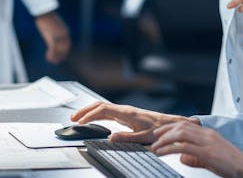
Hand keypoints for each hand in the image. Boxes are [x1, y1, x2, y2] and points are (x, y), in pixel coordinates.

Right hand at [35, 11, 70, 63]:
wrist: (45, 12)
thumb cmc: (48, 17)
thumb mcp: (55, 24)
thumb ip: (56, 30)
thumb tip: (54, 33)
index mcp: (65, 31)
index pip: (67, 43)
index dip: (65, 51)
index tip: (62, 56)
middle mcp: (64, 35)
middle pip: (65, 48)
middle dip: (61, 55)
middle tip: (57, 61)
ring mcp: (59, 36)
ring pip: (59, 50)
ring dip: (56, 57)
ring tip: (52, 61)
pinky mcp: (53, 37)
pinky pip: (53, 49)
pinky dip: (51, 55)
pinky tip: (48, 58)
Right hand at [70, 102, 193, 143]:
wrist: (169, 124)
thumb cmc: (159, 129)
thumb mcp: (144, 137)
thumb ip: (127, 137)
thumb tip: (111, 137)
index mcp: (127, 113)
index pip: (103, 110)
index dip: (90, 114)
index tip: (80, 121)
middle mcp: (125, 109)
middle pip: (100, 106)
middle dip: (85, 110)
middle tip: (73, 118)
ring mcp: (125, 111)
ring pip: (103, 107)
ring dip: (90, 111)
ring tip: (78, 118)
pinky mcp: (126, 114)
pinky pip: (108, 111)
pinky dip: (97, 114)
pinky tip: (93, 118)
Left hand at [151, 122, 242, 177]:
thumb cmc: (232, 165)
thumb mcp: (210, 160)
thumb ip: (195, 157)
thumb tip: (182, 157)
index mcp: (209, 134)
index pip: (186, 125)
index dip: (171, 127)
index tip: (160, 132)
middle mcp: (207, 134)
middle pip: (181, 126)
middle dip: (165, 131)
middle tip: (154, 137)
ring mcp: (207, 142)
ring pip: (181, 134)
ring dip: (165, 139)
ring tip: (155, 146)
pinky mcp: (207, 152)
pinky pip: (184, 147)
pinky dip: (170, 148)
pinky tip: (162, 152)